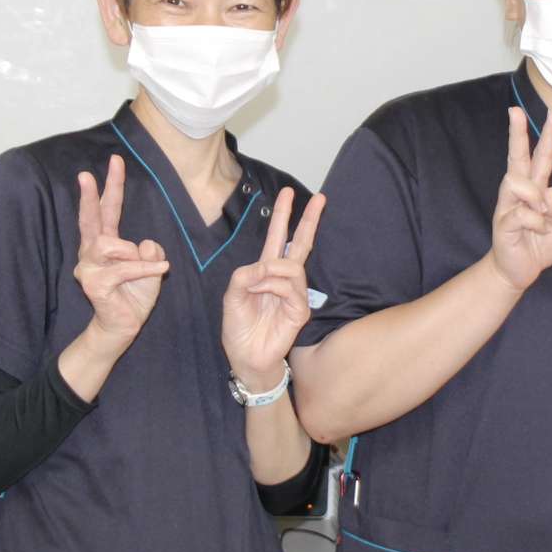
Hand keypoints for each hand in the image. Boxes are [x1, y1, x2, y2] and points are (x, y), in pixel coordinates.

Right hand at [73, 155, 171, 342]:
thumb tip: (145, 244)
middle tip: (85, 174)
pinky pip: (124, 268)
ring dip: (133, 254)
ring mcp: (90, 267)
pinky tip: (161, 270)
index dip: (110, 186)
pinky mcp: (94, 284)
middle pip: (91, 218)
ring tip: (149, 265)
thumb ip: (150, 251)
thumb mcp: (151, 266)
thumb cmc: (135, 294)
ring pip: (111, 245)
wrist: (124, 325)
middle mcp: (92, 252)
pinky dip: (145, 269)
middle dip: (90, 195)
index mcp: (105, 243)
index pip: (107, 210)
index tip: (115, 161)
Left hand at [223, 187, 327, 390]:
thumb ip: (244, 276)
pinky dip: (274, 287)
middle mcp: (282, 280)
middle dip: (308, 220)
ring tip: (257, 286)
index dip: (282, 216)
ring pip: (292, 268)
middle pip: (300, 244)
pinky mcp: (300, 311)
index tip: (288, 192)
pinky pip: (291, 289)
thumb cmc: (239, 329)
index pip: (278, 239)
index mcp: (265, 273)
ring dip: (271, 272)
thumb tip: (265, 265)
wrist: (246, 358)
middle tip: (320, 197)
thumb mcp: (232, 296)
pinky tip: (264, 294)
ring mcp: (294, 295)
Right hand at [489, 108, 551, 291]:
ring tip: (541, 216)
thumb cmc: (539, 245)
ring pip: (518, 181)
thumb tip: (550, 191)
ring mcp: (508, 205)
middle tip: (514, 110)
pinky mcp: (503, 221)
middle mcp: (519, 192)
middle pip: (517, 156)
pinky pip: (524, 213)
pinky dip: (536, 224)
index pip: (541, 157)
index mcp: (535, 189)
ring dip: (536, 197)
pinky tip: (534, 233)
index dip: (547, 136)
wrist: (520, 272)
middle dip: (516, 133)